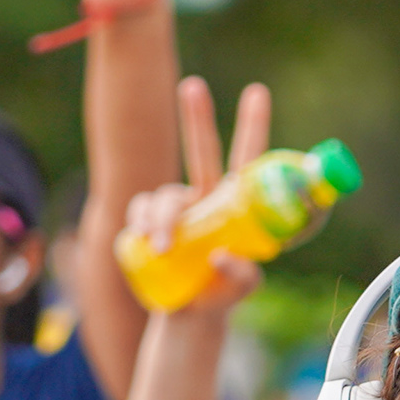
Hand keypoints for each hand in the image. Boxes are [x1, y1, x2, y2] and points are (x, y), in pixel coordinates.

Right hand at [114, 77, 276, 315]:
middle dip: (197, 117)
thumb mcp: (241, 287)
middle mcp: (206, 197)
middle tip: (193, 86)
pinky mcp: (149, 222)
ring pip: (167, 193)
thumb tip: (220, 256)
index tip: (257, 92)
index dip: (253, 127)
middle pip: (202, 151)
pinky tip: (145, 239)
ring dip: (164, 217)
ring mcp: (177, 208)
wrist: (189, 314)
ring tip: (164, 247)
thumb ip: (242, 274)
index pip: (248, 160)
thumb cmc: (223, 292)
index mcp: (235, 204)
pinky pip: (141, 208)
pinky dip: (143, 222)